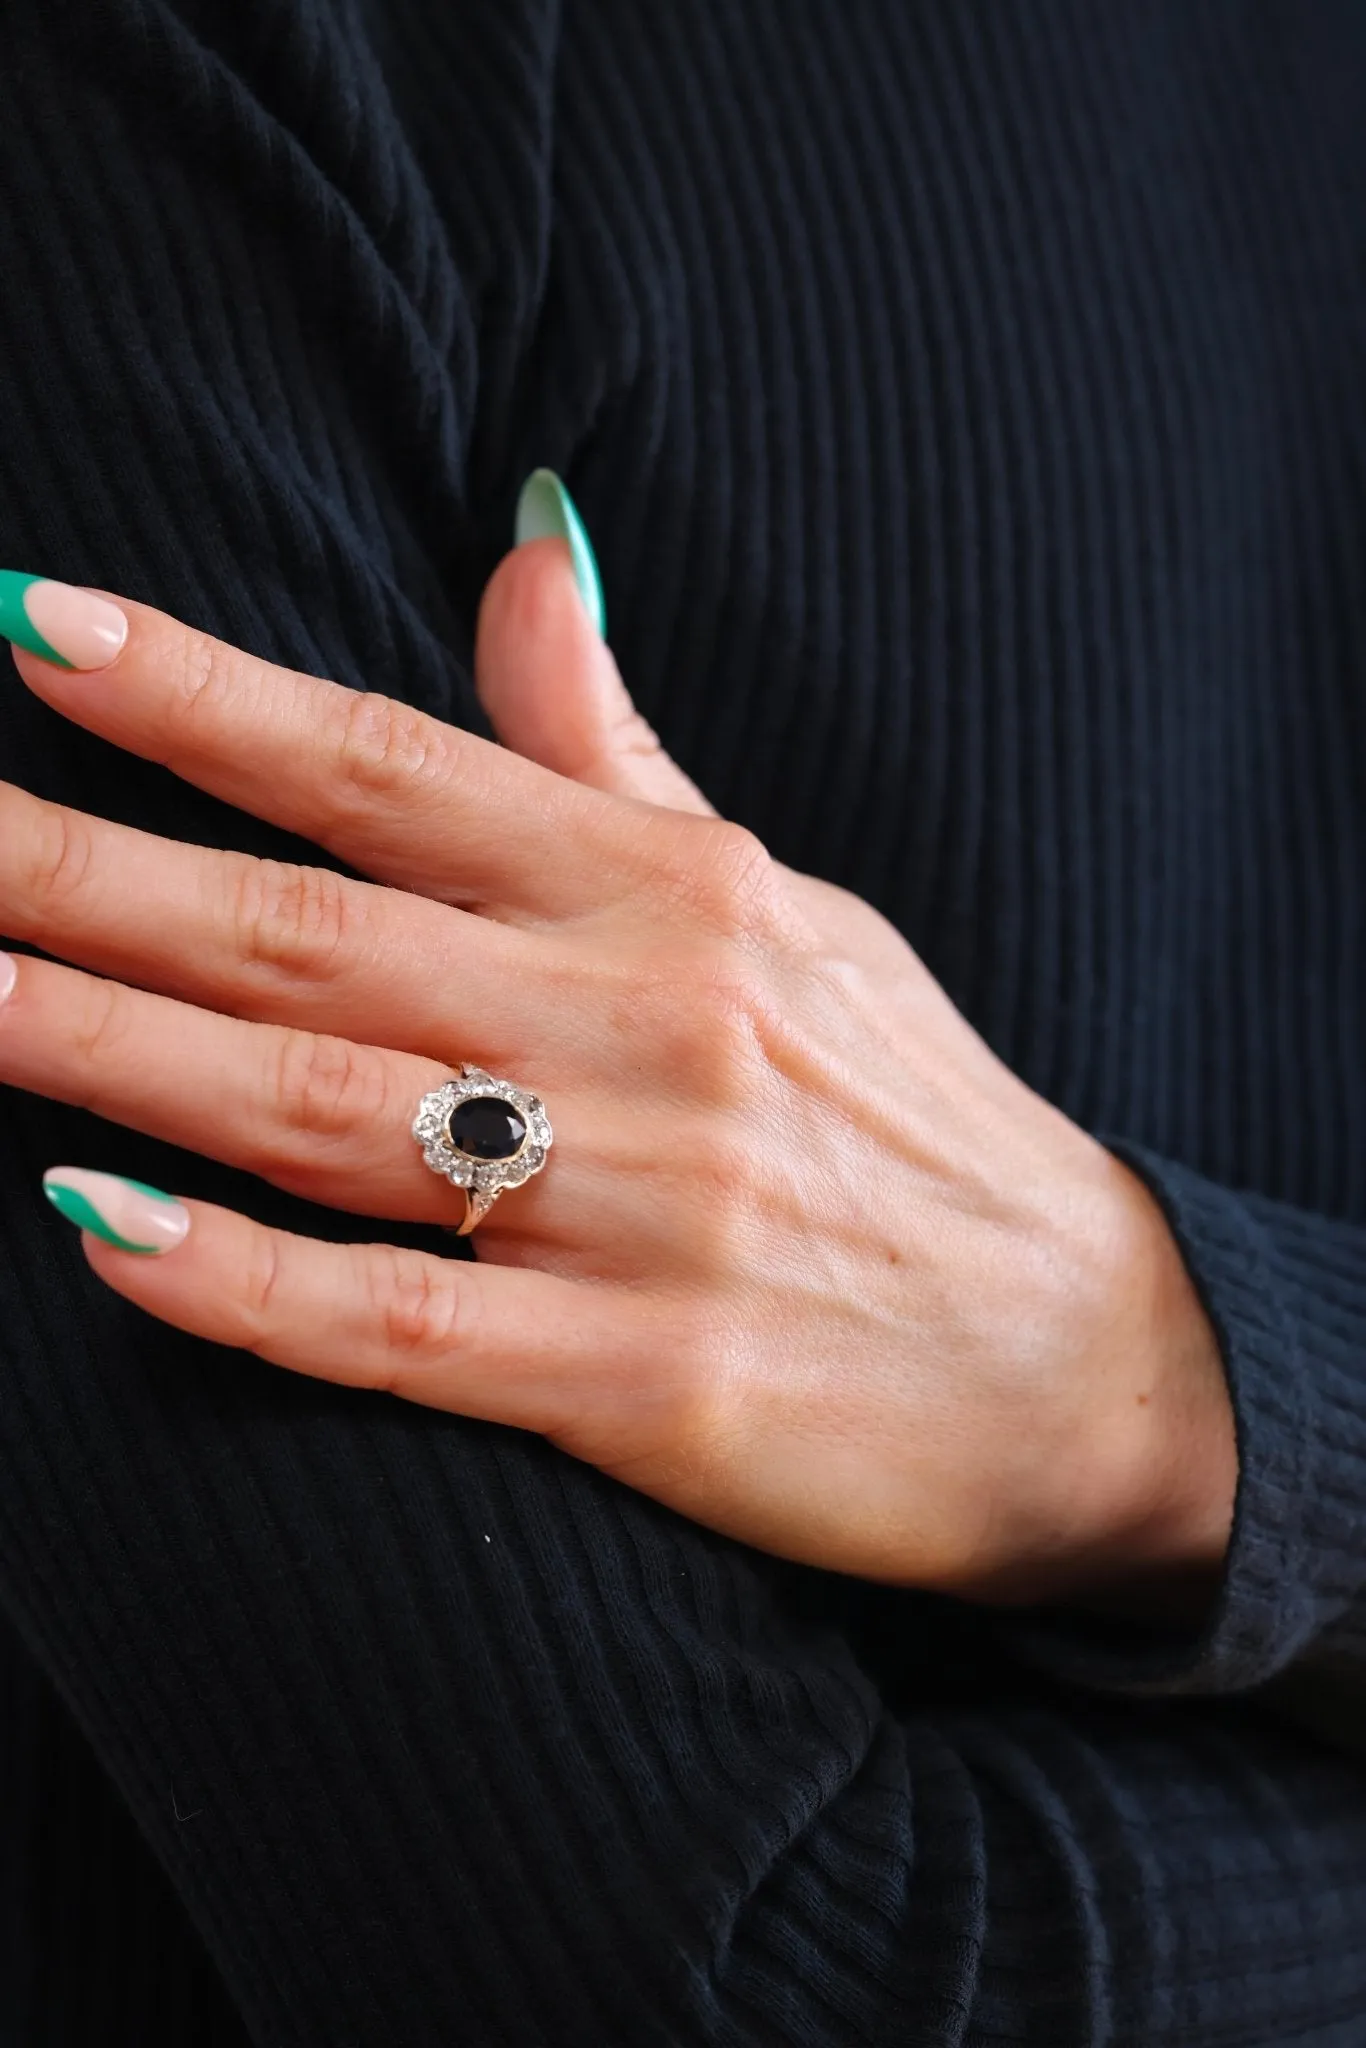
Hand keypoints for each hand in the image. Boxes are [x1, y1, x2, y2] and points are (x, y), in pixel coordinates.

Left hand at [0, 549, 1236, 1603]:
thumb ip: (616, 750)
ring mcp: (643, 1204)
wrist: (1082, 1351)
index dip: (202, 698)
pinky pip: (408, 1325)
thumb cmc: (904, 1112)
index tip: (33, 628)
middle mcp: (641, 1023)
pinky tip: (101, 1233)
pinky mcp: (646, 1379)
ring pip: (324, 1106)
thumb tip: (521, 546)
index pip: (394, 765)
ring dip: (110, 1047)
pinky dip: (248, 1282)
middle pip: (308, 927)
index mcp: (666, 893)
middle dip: (79, 869)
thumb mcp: (782, 904)